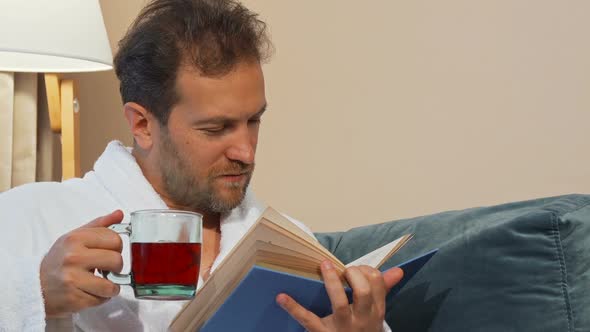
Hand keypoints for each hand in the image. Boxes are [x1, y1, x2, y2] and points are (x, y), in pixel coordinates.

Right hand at [40, 210, 123, 316]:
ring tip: (100, 282)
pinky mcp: (73, 299)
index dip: (116, 247)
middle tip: (106, 268)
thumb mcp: (75, 237)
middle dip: (116, 267)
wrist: (36, 285)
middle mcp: (73, 257)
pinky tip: (90, 291)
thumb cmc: (60, 259)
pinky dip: (100, 298)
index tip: (109, 251)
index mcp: (75, 239)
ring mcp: (72, 280)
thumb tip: (119, 214)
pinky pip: (101, 299)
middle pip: (116, 260)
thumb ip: (99, 225)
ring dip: (110, 286)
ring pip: (111, 285)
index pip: (115, 239)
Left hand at [276, 261, 402, 331]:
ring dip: (332, 282)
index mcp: (375, 311)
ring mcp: (342, 328)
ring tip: (325, 265)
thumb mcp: (375, 312)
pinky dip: (294, 308)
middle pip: (363, 292)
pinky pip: (309, 320)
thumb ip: (383, 289)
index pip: (376, 284)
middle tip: (344, 270)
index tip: (355, 269)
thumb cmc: (363, 330)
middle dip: (354, 275)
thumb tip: (398, 270)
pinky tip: (281, 296)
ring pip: (340, 304)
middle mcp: (361, 319)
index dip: (365, 270)